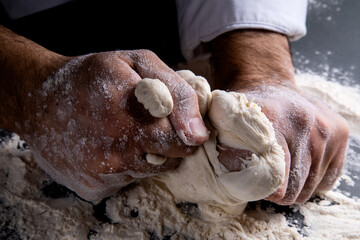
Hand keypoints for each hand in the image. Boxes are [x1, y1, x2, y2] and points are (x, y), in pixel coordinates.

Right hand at [0, 26, 207, 200]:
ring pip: (150, 171)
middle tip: (149, 124)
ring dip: (146, 154)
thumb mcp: (136, 62)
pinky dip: (124, 167)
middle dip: (169, 142)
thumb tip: (198, 133)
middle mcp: (119, 148)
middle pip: (171, 158)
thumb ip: (175, 91)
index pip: (184, 138)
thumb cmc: (92, 78)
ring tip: (124, 132)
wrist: (37, 101)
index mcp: (134, 113)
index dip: (184, 128)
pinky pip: (126, 182)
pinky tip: (107, 147)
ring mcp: (105, 172)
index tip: (174, 120)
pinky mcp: (94, 187)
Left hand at [210, 30, 348, 204]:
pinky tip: (297, 163)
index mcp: (273, 119)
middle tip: (263, 176)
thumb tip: (206, 162)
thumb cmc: (245, 110)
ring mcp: (326, 130)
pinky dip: (311, 180)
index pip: (272, 177)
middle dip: (276, 190)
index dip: (260, 188)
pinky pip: (326, 181)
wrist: (271, 86)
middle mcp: (305, 123)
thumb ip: (215, 140)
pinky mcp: (341, 135)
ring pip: (309, 189)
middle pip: (292, 190)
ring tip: (279, 168)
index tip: (252, 184)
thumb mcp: (224, 119)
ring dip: (292, 186)